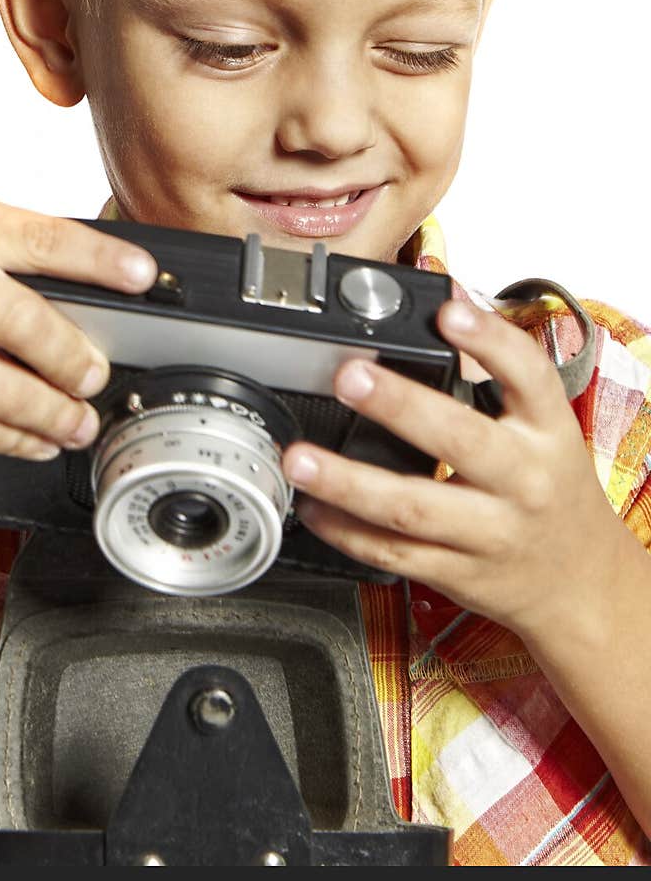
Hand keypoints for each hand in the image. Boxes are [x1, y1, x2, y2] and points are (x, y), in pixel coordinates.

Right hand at [0, 193, 156, 460]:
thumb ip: (23, 247)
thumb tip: (107, 282)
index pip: (40, 240)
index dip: (99, 261)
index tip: (142, 277)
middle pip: (22, 323)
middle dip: (73, 357)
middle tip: (96, 374)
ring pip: (0, 391)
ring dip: (54, 414)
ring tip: (80, 420)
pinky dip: (17, 440)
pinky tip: (40, 437)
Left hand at [282, 298, 620, 640]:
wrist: (580, 580)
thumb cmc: (553, 490)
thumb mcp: (544, 426)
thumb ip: (498, 369)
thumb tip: (446, 300)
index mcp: (547, 432)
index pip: (528, 376)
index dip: (489, 340)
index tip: (448, 312)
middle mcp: (522, 481)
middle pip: (460, 441)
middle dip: (399, 406)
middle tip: (348, 377)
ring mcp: (488, 532)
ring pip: (411, 507)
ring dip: (348, 481)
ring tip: (300, 457)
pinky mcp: (456, 572)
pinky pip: (393, 553)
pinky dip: (346, 532)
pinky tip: (312, 507)